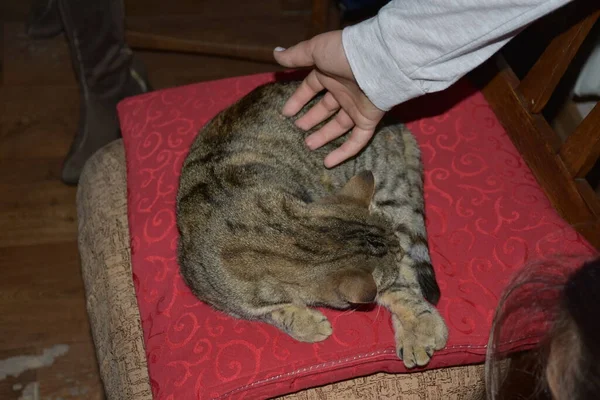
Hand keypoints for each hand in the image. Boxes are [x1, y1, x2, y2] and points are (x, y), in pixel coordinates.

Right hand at [273, 30, 384, 167]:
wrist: (378, 62)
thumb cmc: (344, 54)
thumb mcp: (316, 50)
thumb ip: (296, 55)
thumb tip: (276, 54)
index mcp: (331, 73)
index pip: (311, 88)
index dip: (298, 99)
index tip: (286, 113)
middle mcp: (344, 91)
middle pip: (325, 108)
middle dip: (311, 119)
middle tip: (298, 129)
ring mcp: (356, 107)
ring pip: (338, 126)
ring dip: (323, 136)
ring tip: (308, 145)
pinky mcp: (368, 121)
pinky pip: (356, 141)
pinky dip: (343, 153)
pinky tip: (328, 163)